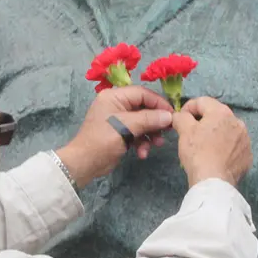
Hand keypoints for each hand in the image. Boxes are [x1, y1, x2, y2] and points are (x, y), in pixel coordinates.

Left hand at [55, 86, 173, 188]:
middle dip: (155, 121)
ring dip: (150, 134)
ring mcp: (118, 120)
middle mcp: (116, 105)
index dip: (159, 103)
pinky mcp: (120, 133)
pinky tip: (142, 153)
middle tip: (167, 131)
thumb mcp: (126, 127)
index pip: (142, 93)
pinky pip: (136, 133)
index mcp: (115, 96)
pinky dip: (142, 143)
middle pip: (144, 108)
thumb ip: (149, 119)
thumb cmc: (102, 140)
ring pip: (142, 122)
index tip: (172, 115)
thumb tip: (169, 116)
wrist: (85, 163)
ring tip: (157, 145)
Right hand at [172, 97, 252, 187]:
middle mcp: (238, 122)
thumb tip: (180, 115)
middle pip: (216, 115)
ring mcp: (245, 139)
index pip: (202, 101)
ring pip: (227, 131)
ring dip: (216, 134)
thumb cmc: (197, 152)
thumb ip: (181, 117)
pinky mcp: (248, 155)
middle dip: (203, 121)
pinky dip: (225, 148)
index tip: (180, 119)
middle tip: (191, 133)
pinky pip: (234, 146)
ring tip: (205, 146)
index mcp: (222, 112)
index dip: (188, 108)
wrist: (214, 182)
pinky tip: (216, 157)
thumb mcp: (184, 131)